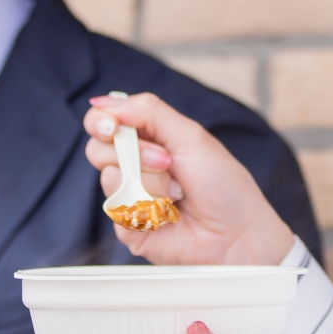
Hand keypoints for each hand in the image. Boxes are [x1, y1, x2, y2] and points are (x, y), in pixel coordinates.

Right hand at [84, 92, 296, 265]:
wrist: (235, 232)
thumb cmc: (222, 184)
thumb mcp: (189, 136)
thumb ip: (148, 112)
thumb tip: (106, 101)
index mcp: (148, 139)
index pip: (104, 122)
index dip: (101, 121)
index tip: (111, 126)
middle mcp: (134, 166)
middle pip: (97, 149)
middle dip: (136, 153)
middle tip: (168, 162)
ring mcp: (129, 196)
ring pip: (109, 177)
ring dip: (150, 182)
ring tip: (177, 193)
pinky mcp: (128, 225)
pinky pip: (117, 208)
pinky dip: (147, 206)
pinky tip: (169, 214)